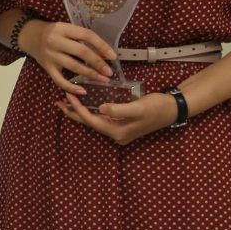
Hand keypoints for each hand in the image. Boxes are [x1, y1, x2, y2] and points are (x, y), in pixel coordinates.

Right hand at [20, 19, 116, 95]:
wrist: (30, 36)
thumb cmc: (54, 33)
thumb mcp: (66, 29)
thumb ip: (82, 38)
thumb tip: (105, 53)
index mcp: (63, 28)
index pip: (86, 35)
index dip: (101, 45)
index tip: (113, 56)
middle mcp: (56, 40)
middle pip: (81, 51)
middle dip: (98, 62)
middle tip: (109, 72)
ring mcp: (50, 55)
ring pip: (73, 66)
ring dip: (90, 74)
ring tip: (103, 80)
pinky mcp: (46, 67)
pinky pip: (59, 80)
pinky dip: (71, 87)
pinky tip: (82, 91)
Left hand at [57, 90, 176, 145]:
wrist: (173, 109)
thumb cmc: (156, 107)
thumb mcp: (138, 107)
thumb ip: (119, 109)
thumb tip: (102, 109)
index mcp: (118, 131)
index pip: (91, 120)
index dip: (78, 109)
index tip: (67, 95)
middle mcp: (117, 134)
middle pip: (90, 123)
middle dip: (74, 113)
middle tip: (58, 102)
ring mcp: (120, 130)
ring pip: (95, 121)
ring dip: (81, 112)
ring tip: (67, 103)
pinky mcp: (123, 124)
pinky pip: (102, 119)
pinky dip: (92, 111)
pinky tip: (87, 105)